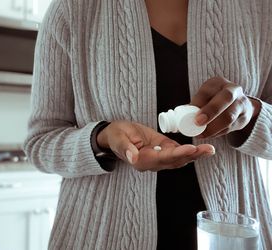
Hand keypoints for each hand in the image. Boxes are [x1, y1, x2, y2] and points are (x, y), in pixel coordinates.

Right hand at [96, 121, 214, 170]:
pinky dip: (190, 151)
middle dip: (192, 155)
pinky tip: (202, 148)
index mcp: (140, 161)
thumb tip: (134, 158)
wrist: (115, 135)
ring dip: (195, 155)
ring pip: (179, 159)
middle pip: (174, 161)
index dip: (177, 154)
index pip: (162, 158)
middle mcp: (152, 163)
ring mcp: (158, 159)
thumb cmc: (116, 135)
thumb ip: (125, 148)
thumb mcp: (117, 139)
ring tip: (209, 149)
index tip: (190, 148)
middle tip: (208, 150)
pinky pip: (177, 153)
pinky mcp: (162, 151)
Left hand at [190, 77, 260, 138]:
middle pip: (225, 98)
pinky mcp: (245, 117)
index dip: (199, 103)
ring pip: (229, 116)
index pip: (207, 90)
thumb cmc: (212, 101)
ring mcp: (242, 103)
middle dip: (211, 111)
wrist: (237, 105)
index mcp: (217, 83)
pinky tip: (209, 135)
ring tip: (200, 134)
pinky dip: (218, 133)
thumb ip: (194, 106)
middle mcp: (233, 90)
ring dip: (213, 127)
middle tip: (198, 123)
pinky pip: (231, 127)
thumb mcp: (203, 99)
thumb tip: (180, 116)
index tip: (192, 115)